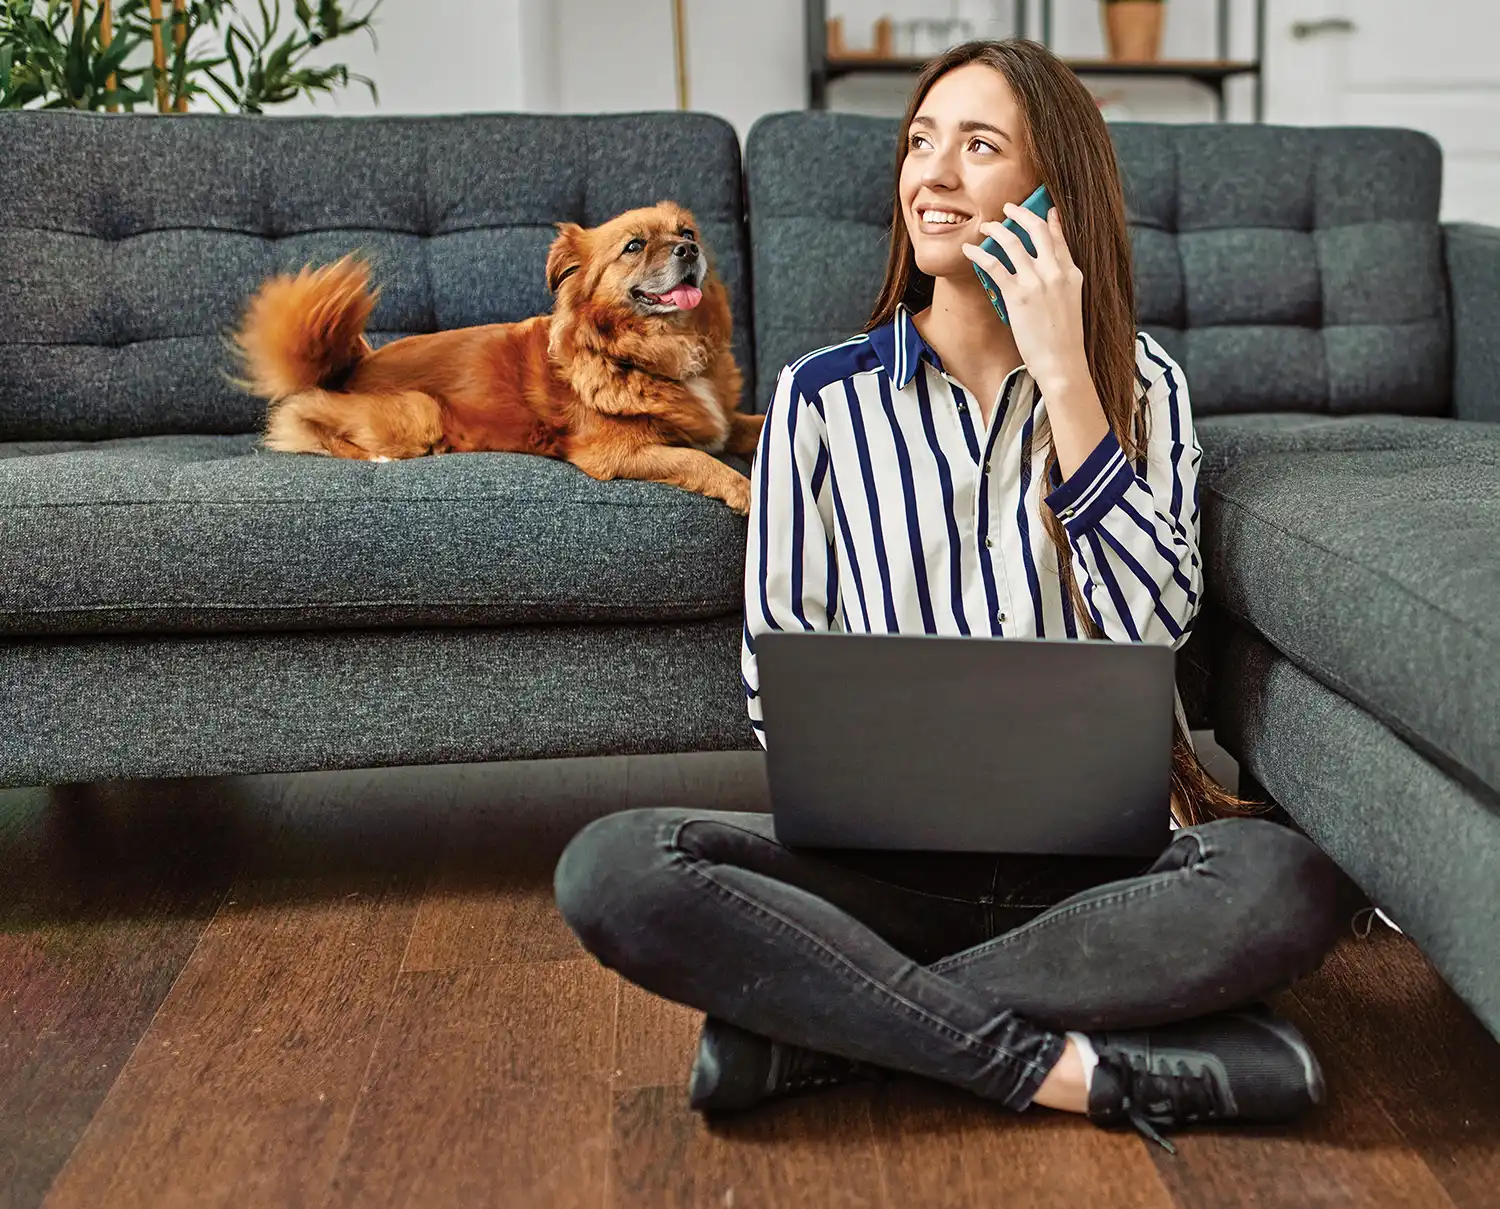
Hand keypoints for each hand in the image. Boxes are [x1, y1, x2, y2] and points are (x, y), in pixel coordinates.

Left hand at [962, 203, 1089, 394]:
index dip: (1050, 220)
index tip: (1045, 209)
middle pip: (1037, 229)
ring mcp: (1037, 281)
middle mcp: (1056, 271)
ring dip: (996, 229)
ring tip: (985, 226)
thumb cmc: (1065, 340)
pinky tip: (969, 250)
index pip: (1060, 238)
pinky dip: (979, 254)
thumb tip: (1047, 274)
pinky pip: (994, 265)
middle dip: (1021, 213)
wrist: (1062, 362)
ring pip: (1013, 241)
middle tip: (1009, 207)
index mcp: (1072, 273)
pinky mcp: (1017, 295)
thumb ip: (1062, 283)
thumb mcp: (1072, 303)